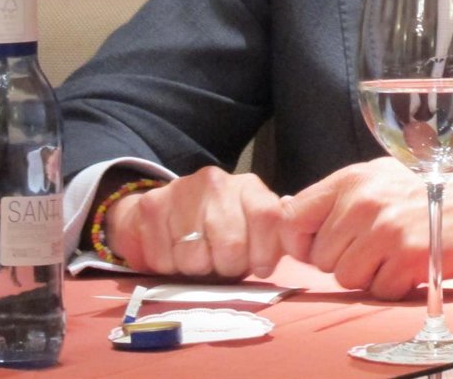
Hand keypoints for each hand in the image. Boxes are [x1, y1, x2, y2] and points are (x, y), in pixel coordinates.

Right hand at [104, 167, 283, 277]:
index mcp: (250, 188)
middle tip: (222, 264)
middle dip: (227, 267)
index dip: (265, 252)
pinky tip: (173, 253)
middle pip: (231, 246)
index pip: (268, 218)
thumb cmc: (219, 231)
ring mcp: (184, 190)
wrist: (165, 212)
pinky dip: (168, 267)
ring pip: (195, 258)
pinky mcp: (153, 205)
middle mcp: (218, 182)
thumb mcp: (253, 231)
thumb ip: (275, 238)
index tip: (260, 268)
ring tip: (198, 258)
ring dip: (196, 269)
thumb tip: (299, 243)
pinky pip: (164, 258)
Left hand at [279, 157, 452, 299]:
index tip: (316, 246)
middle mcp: (363, 204)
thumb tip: (290, 215)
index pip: (293, 217)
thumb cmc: (425, 191)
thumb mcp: (377, 176)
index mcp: (351, 180)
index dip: (299, 240)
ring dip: (367, 275)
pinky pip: (377, 290)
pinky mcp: (406, 260)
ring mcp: (384, 232)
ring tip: (391, 254)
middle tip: (372, 246)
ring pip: (345, 278)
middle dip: (342, 259)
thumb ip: (337, 195)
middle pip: (320, 257)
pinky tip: (409, 264)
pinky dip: (392, 285)